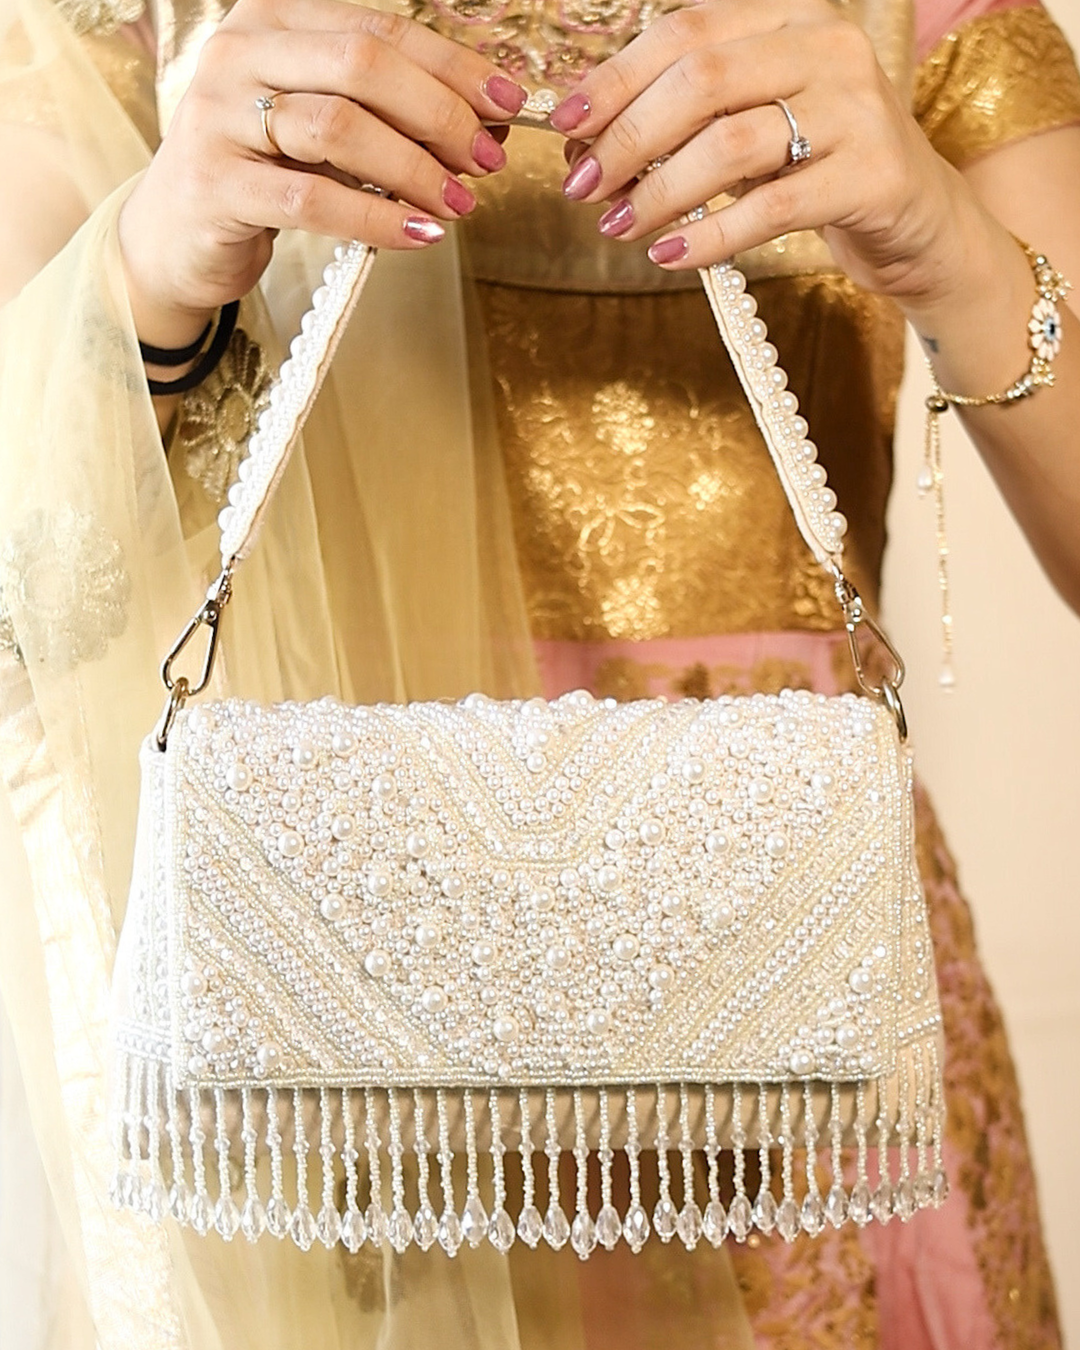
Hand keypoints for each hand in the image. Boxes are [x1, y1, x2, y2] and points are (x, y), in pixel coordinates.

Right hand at [119, 0, 525, 345]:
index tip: (506, 104)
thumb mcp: (324, 128)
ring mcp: (220, 116)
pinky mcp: (216, 184)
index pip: (379, 27)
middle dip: (439, 114)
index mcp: (274, 20)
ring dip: (414, 168)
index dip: (451, 65)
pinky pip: (314, 201)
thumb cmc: (265, 176)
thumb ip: (388, 113)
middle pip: (362, 65)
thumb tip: (485, 123)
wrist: (177, 236)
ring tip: (458, 204)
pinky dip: (378, 219)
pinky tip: (420, 235)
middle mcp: (240, 52)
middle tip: (485, 160)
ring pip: (340, 127)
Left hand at [550, 0, 982, 314]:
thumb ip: (684, 120)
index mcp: (791, 16)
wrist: (918, 220)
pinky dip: (709, 237)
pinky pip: (770, 207)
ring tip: (619, 226)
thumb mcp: (752, 125)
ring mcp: (857, 110)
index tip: (566, 125)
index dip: (616, 79)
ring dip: (660, 192)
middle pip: (702, 80)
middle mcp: (829, 48)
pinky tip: (669, 256)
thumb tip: (585, 142)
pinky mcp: (873, 176)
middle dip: (629, 136)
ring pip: (731, 144)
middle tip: (586, 187)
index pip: (686, 31)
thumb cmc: (816, 169)